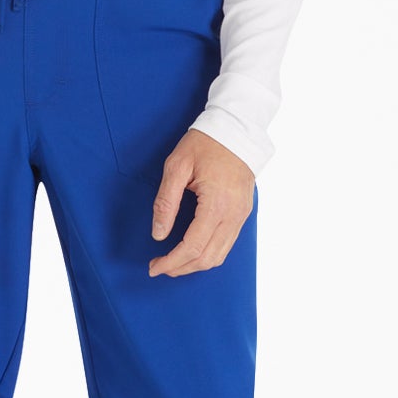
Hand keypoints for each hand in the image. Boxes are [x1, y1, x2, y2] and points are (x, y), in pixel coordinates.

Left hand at [148, 130, 254, 275]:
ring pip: (220, 256)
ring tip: (173, 262)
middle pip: (207, 258)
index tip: (154, 267)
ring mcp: (241, 216)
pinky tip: (192, 250)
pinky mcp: (243, 213)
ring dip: (195, 265)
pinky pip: (227, 244)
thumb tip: (158, 234)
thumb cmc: (205, 144)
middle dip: (181, 268)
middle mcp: (233, 215)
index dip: (171, 262)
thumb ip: (166, 202)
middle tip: (159, 267)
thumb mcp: (176, 166)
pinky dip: (208, 254)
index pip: (193, 247)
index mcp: (216, 204)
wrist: (235, 130)